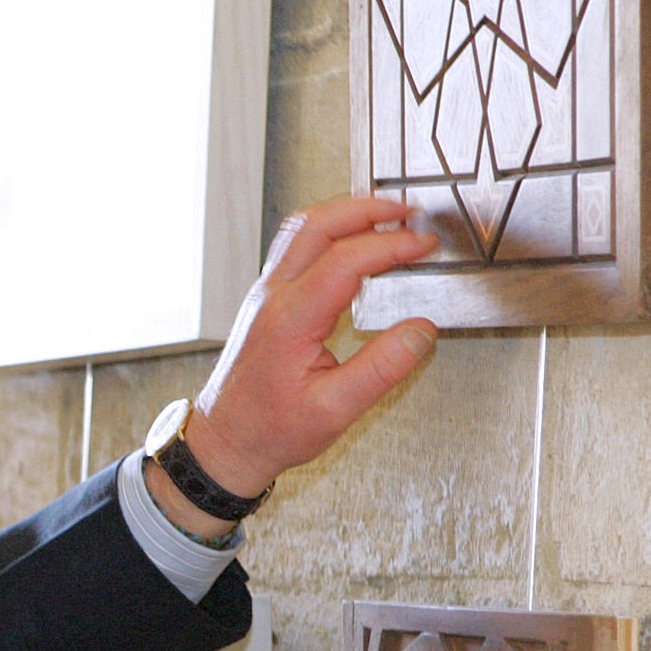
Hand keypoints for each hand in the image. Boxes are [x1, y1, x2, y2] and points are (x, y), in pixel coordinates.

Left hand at [182, 198, 438, 501]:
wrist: (225, 441)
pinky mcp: (267, 300)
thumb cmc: (269, 430)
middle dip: (368, 209)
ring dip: (346, 213)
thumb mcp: (335, 410)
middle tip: (410, 212)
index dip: (392, 246)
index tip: (426, 246)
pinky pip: (297, 247)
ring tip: (389, 217)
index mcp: (289, 319)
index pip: (345, 260)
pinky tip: (355, 242)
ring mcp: (265, 295)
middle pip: (317, 225)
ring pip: (302, 229)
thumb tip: (421, 331)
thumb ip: (382, 369)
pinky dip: (331, 232)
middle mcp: (272, 298)